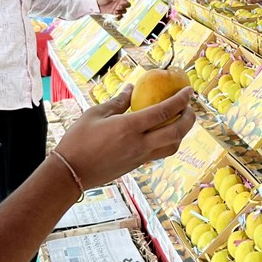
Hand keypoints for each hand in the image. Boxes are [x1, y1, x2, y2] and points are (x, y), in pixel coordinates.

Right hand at [53, 85, 195, 188]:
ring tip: (180, 120)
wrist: (71, 173)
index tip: (189, 91)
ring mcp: (140, 157)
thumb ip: (117, 102)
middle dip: (189, 118)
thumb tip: (131, 88)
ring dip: (182, 133)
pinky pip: (161, 153)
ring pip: (173, 147)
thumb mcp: (95, 114)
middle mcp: (140, 144)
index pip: (164, 112)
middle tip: (189, 107)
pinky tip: (163, 133)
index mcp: (129, 127)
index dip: (180, 100)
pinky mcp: (137, 166)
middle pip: (177, 132)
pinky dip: (169, 142)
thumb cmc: (78, 140)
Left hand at [97, 0, 144, 16]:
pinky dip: (119, 18)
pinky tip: (115, 16)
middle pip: (129, 5)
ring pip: (125, 11)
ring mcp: (118, 7)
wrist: (95, 4)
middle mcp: (121, 1)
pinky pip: (120, 16)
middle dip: (124, 6)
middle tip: (118, 5)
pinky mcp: (115, 12)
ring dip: (121, 12)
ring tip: (114, 10)